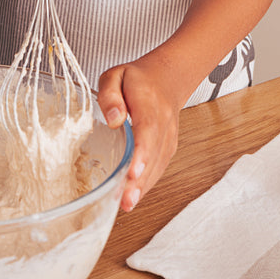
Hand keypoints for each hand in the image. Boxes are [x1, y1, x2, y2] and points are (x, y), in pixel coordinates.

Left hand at [97, 56, 186, 211]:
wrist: (167, 79)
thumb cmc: (137, 79)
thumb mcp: (115, 75)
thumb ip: (110, 94)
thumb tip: (113, 118)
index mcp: (149, 104)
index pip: (148, 131)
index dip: (142, 154)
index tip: (133, 171)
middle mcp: (163, 124)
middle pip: (154, 155)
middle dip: (140, 180)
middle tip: (125, 200)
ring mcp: (168, 138)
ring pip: (158, 165)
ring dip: (143, 187)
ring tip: (126, 203)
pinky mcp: (168, 148)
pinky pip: (159, 168)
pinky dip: (147, 183)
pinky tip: (134, 196)